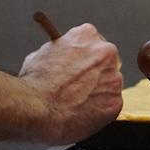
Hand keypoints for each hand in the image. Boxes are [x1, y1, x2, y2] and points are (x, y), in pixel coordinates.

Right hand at [17, 23, 124, 143]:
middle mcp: (105, 52)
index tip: (79, 67)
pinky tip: (80, 114)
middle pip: (106, 62)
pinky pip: (109, 106)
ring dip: (97, 93)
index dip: (84, 57)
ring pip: (110, 85)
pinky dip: (98, 112)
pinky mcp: (116, 101)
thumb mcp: (40, 55)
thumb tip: (58, 58)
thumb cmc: (34, 83)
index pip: (93, 42)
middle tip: (80, 87)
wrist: (36, 108)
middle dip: (96, 74)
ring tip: (75, 104)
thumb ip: (58, 53)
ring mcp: (113, 77)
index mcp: (86, 35)